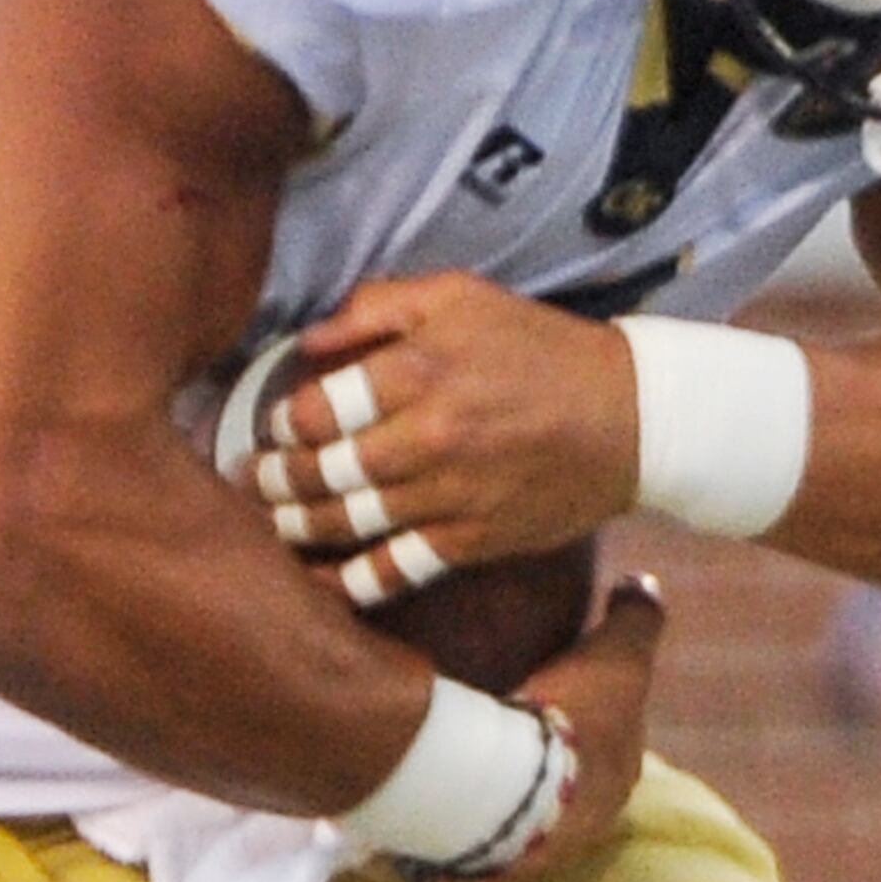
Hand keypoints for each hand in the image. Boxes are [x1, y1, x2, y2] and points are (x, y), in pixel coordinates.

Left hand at [244, 271, 639, 576]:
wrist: (630, 418)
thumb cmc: (541, 349)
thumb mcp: (462, 297)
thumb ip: (380, 308)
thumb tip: (308, 340)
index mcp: (422, 369)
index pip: (322, 406)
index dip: (284, 422)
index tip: (274, 426)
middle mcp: (430, 436)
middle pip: (326, 469)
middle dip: (277, 479)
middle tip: (250, 480)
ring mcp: (449, 496)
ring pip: (350, 522)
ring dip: (298, 527)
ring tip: (270, 522)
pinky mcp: (469, 542)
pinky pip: (396, 570)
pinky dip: (350, 584)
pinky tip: (315, 584)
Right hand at [489, 576, 660, 881]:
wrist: (519, 782)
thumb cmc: (576, 716)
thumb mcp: (618, 654)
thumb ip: (636, 618)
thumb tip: (645, 583)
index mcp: (618, 778)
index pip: (615, 751)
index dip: (597, 723)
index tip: (567, 703)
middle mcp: (586, 826)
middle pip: (569, 794)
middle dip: (550, 772)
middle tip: (513, 739)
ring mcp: (537, 851)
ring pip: (522, 824)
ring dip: (503, 804)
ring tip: (466, 775)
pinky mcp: (488, 867)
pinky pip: (474, 851)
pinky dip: (461, 835)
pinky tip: (438, 820)